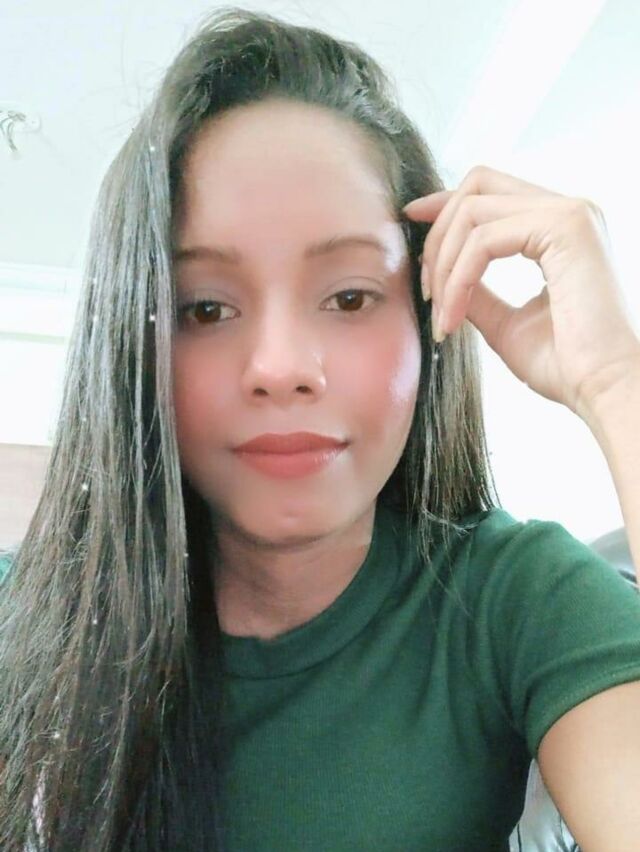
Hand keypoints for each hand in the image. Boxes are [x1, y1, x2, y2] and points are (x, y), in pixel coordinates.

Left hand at [402, 165, 639, 420]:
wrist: (602, 389)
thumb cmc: (566, 365)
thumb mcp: (506, 323)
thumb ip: (477, 293)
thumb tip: (442, 277)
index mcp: (559, 228)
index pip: (491, 191)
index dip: (444, 202)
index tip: (411, 220)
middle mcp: (568, 211)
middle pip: (477, 186)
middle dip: (437, 233)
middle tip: (425, 288)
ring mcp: (570, 214)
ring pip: (473, 211)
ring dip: (444, 265)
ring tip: (441, 315)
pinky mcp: (565, 228)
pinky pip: (483, 240)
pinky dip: (458, 279)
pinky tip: (453, 316)